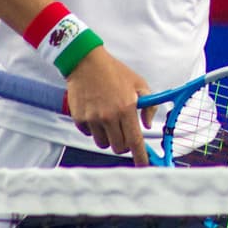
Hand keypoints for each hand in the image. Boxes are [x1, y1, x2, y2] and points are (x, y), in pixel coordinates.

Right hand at [63, 47, 157, 165]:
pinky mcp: (79, 119)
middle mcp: (109, 116)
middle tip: (123, 131)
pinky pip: (89, 134)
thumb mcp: (139, 83)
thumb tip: (148, 125)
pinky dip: (94, 129)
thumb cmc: (114, 72)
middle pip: (118, 147)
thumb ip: (148, 106)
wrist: (86, 62)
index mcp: (126, 108)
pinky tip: (95, 113)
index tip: (144, 165)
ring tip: (108, 119)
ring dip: (108, 137)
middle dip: (123, 144)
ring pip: (103, 143)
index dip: (141, 156)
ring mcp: (93, 118)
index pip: (135, 141)